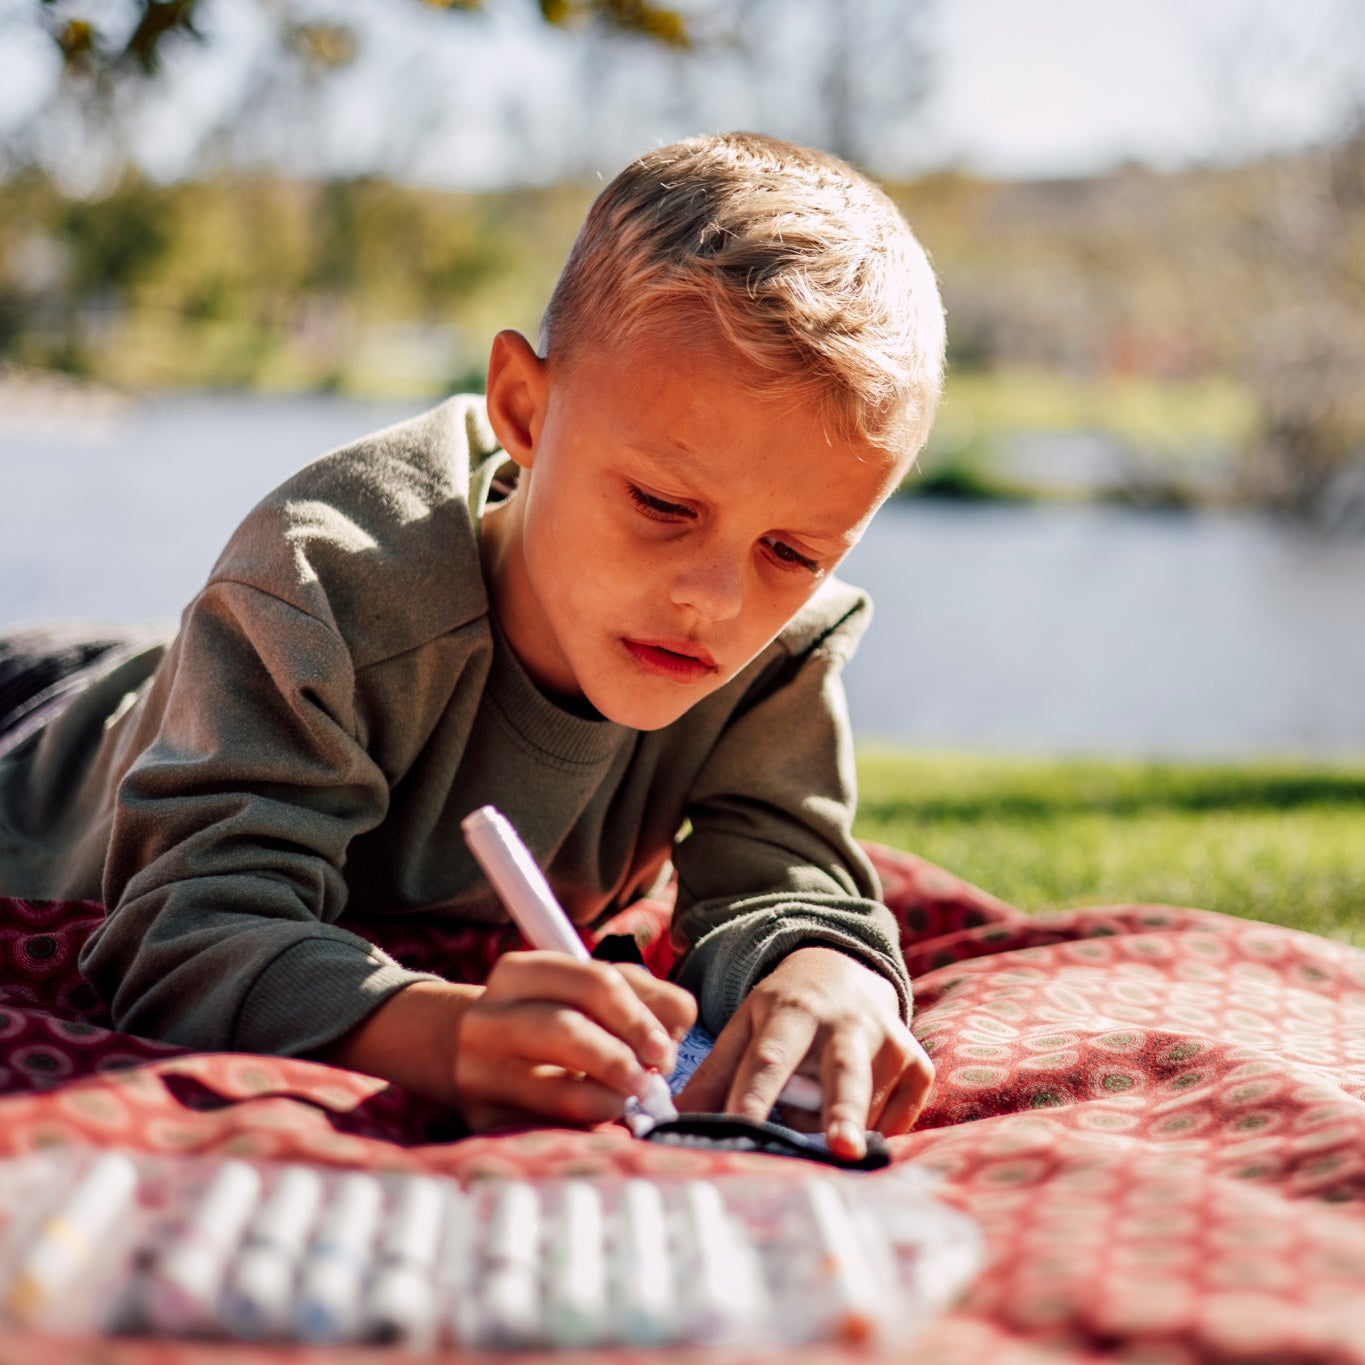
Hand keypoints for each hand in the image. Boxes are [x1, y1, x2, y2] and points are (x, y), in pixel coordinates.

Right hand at [452, 952, 695, 1131]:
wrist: (476, 1057)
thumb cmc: (554, 1017)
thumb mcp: (591, 992)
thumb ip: (646, 997)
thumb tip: (678, 1026)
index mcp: (520, 972)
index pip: (595, 982)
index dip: (640, 1017)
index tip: (665, 1049)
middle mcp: (488, 1018)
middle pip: (567, 1030)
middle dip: (622, 1059)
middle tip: (652, 1082)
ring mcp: (478, 1072)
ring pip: (561, 1093)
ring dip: (612, 1100)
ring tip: (627, 1102)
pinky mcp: (484, 1121)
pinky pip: (552, 1132)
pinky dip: (590, 1129)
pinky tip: (599, 1120)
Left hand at [676, 946, 932, 1159]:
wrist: (843, 970)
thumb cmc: (784, 1012)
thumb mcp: (744, 1029)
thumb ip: (712, 1077)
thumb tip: (669, 1122)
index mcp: (791, 1012)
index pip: (769, 1060)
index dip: (754, 1097)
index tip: (741, 1131)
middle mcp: (844, 1022)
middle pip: (844, 1071)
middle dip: (842, 1110)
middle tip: (842, 1148)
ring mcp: (888, 1040)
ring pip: (871, 1102)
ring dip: (847, 1129)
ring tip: (833, 1142)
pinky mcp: (916, 1061)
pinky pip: (902, 1112)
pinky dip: (879, 1128)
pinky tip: (861, 1123)